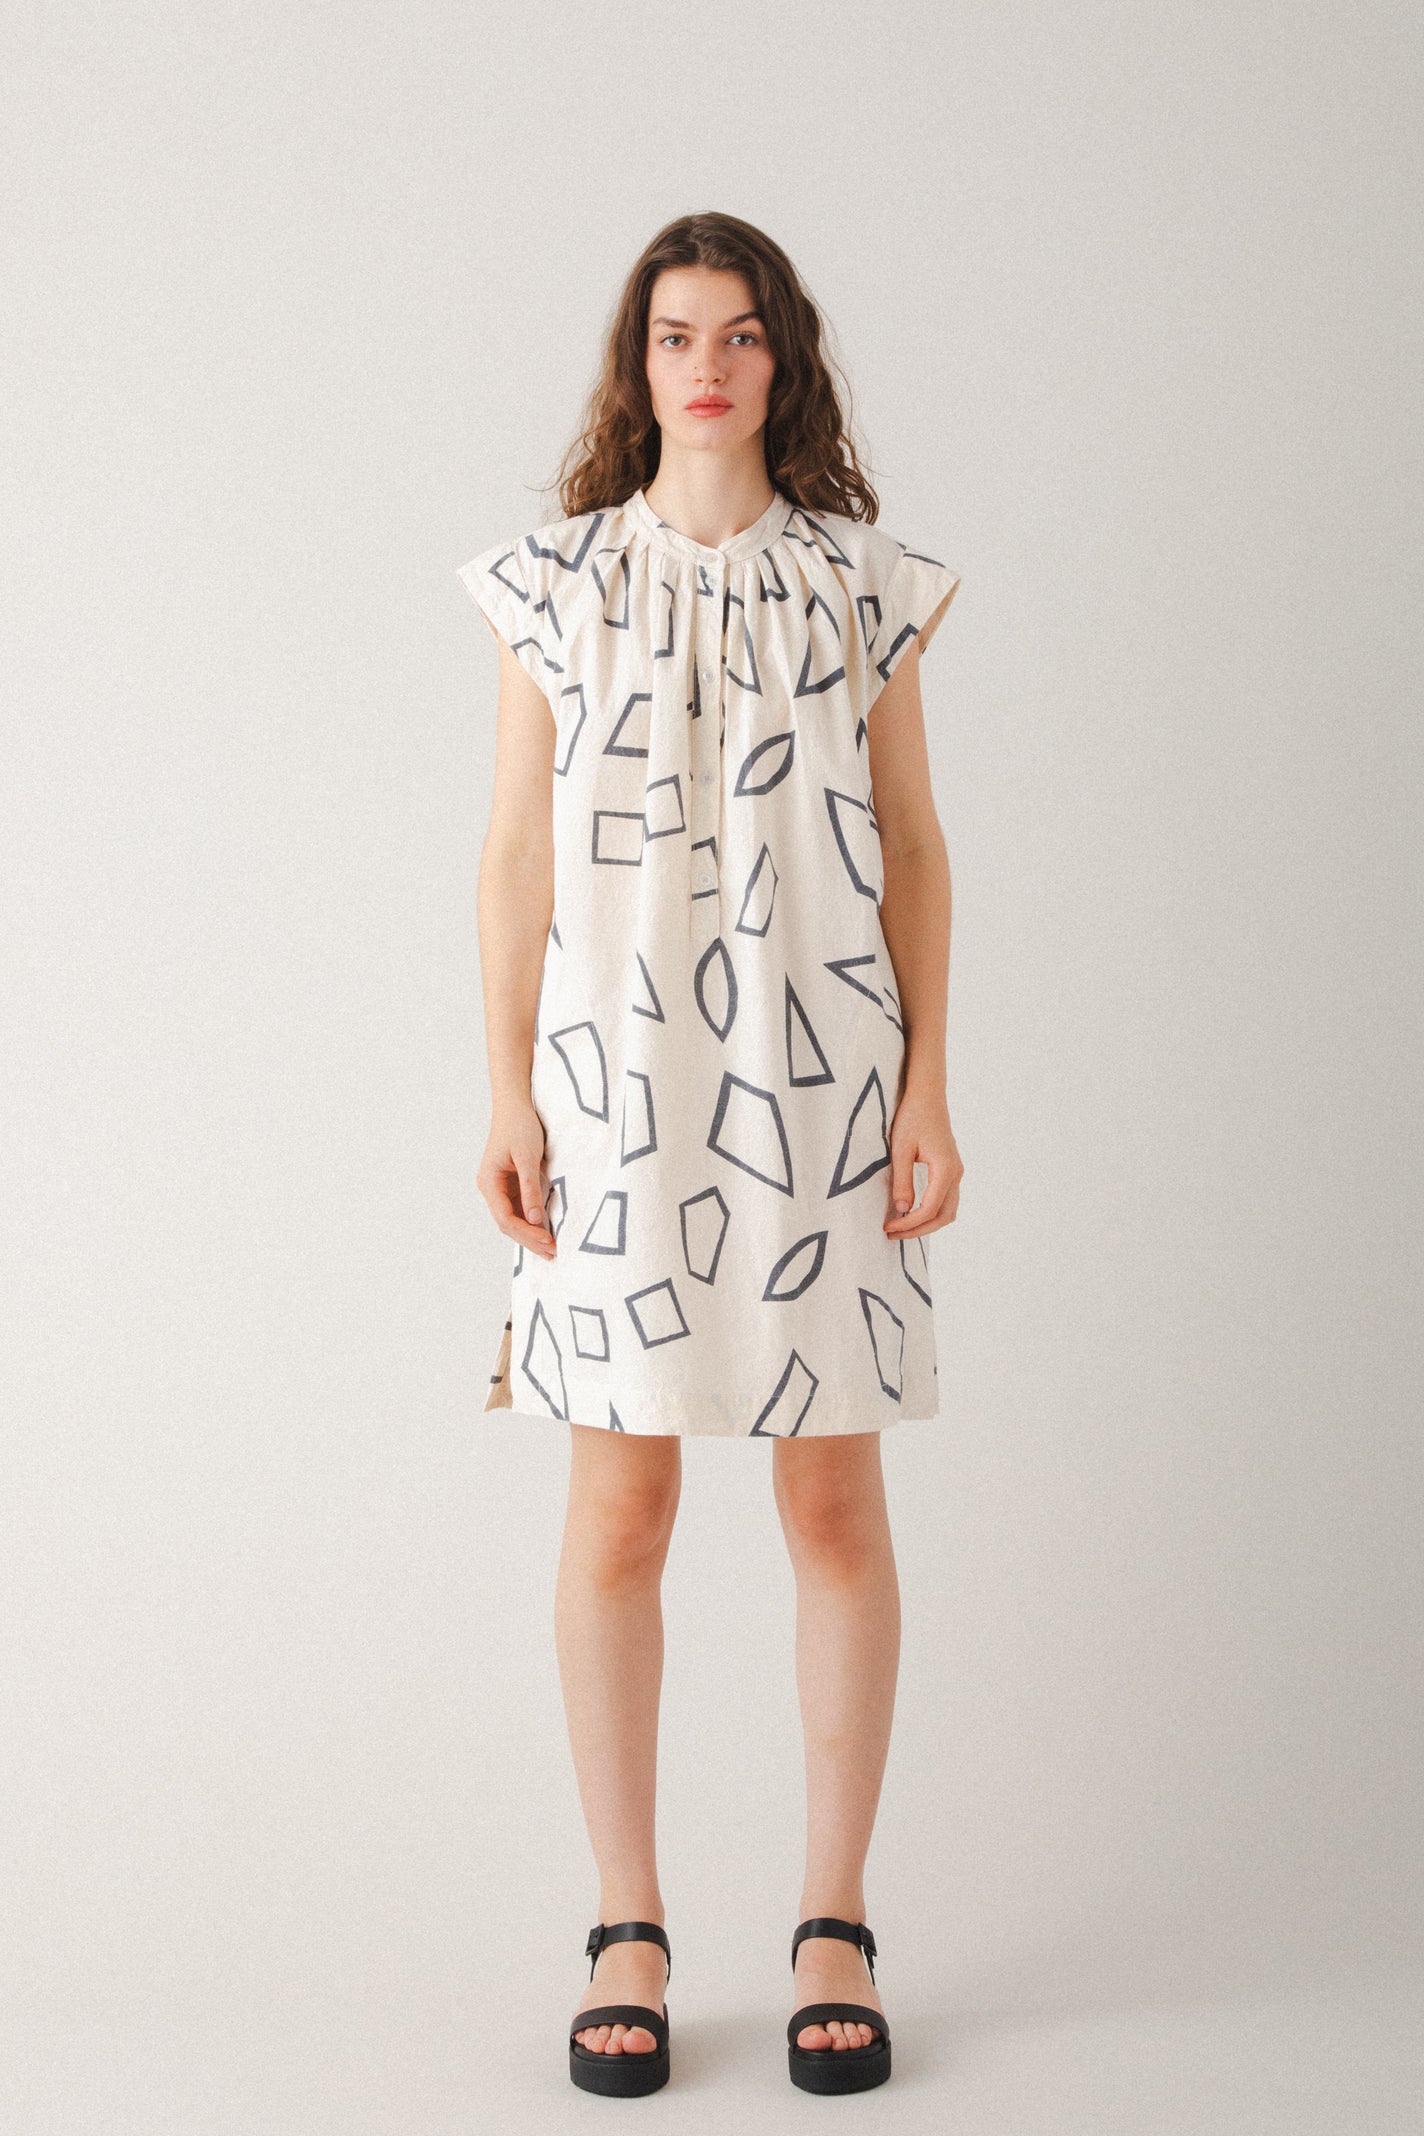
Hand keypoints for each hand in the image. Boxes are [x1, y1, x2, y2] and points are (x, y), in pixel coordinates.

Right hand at [478, 1101, 556, 1258]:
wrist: (515, 1105)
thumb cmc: (519, 1126)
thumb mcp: (528, 1157)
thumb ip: (530, 1188)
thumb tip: (534, 1220)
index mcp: (489, 1181)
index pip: (505, 1217)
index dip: (526, 1233)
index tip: (548, 1242)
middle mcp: (491, 1188)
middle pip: (508, 1223)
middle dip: (529, 1239)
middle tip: (552, 1253)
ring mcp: (500, 1187)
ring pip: (513, 1219)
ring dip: (531, 1234)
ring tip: (551, 1248)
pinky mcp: (511, 1184)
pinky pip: (520, 1209)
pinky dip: (532, 1221)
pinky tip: (546, 1230)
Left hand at [883, 1088, 961, 1236]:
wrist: (927, 1096)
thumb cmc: (912, 1117)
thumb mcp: (900, 1149)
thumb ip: (902, 1180)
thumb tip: (902, 1210)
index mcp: (945, 1169)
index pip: (929, 1210)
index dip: (908, 1224)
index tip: (887, 1227)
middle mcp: (955, 1173)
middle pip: (943, 1216)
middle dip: (918, 1230)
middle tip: (892, 1234)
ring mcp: (956, 1171)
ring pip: (948, 1211)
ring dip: (927, 1224)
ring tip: (902, 1227)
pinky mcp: (951, 1169)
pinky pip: (946, 1200)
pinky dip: (932, 1213)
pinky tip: (912, 1212)